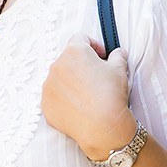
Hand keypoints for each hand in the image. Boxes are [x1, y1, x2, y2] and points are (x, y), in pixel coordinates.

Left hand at [42, 36, 135, 160]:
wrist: (102, 127)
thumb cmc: (111, 95)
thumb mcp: (120, 69)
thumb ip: (118, 56)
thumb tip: (118, 53)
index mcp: (74, 52)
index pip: (81, 38)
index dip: (94, 46)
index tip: (102, 57)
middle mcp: (56, 66)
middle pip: (68, 59)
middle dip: (81, 66)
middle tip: (96, 79)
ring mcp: (48, 87)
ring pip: (60, 79)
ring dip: (71, 83)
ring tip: (87, 96)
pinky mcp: (46, 105)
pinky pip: (54, 98)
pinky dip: (64, 100)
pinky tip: (78, 108)